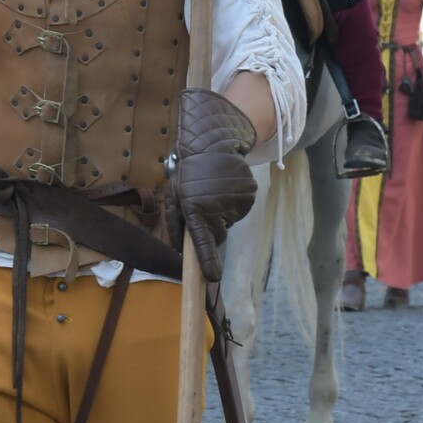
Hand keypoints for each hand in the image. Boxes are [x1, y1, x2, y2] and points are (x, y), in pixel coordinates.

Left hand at [169, 88, 257, 283]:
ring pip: (229, 223)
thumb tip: (179, 251)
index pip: (203, 241)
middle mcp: (217, 208)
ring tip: (215, 193)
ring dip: (222, 215)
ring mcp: (236, 203)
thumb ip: (175, 224)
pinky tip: (227, 190)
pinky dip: (233, 206)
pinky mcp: (249, 198)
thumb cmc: (189, 173)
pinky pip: (240, 212)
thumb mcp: (173, 196)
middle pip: (218, 235)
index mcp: (195, 209)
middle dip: (210, 229)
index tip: (213, 277)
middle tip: (204, 208)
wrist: (214, 144)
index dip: (208, 260)